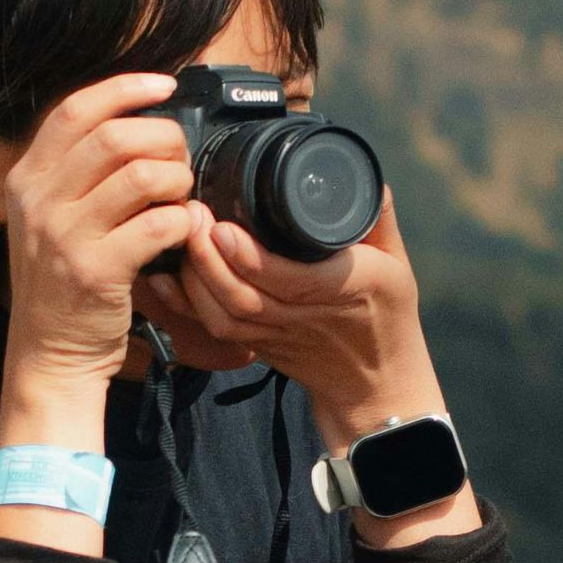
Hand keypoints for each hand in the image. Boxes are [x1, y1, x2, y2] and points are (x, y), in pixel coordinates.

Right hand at [0, 72, 199, 391]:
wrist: (48, 352)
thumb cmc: (61, 282)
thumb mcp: (48, 216)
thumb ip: (75, 171)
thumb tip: (133, 122)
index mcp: (26, 177)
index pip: (76, 110)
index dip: (125, 88)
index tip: (164, 85)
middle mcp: (40, 201)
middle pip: (116, 136)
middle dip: (164, 137)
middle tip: (179, 158)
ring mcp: (65, 236)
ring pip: (143, 175)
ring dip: (177, 179)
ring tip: (181, 195)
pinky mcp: (96, 271)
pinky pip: (158, 225)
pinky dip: (183, 221)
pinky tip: (184, 229)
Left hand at [141, 185, 478, 547]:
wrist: (378, 387)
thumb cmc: (389, 318)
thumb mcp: (396, 265)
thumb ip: (377, 218)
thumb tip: (365, 175)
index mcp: (349, 289)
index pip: (293, 280)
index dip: (251, 259)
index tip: (222, 226)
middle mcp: (309, 317)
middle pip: (245, 297)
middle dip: (207, 258)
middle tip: (189, 216)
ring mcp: (279, 336)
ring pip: (224, 316)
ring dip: (194, 279)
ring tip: (180, 235)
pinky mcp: (259, 346)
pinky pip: (216, 330)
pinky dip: (186, 304)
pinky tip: (166, 275)